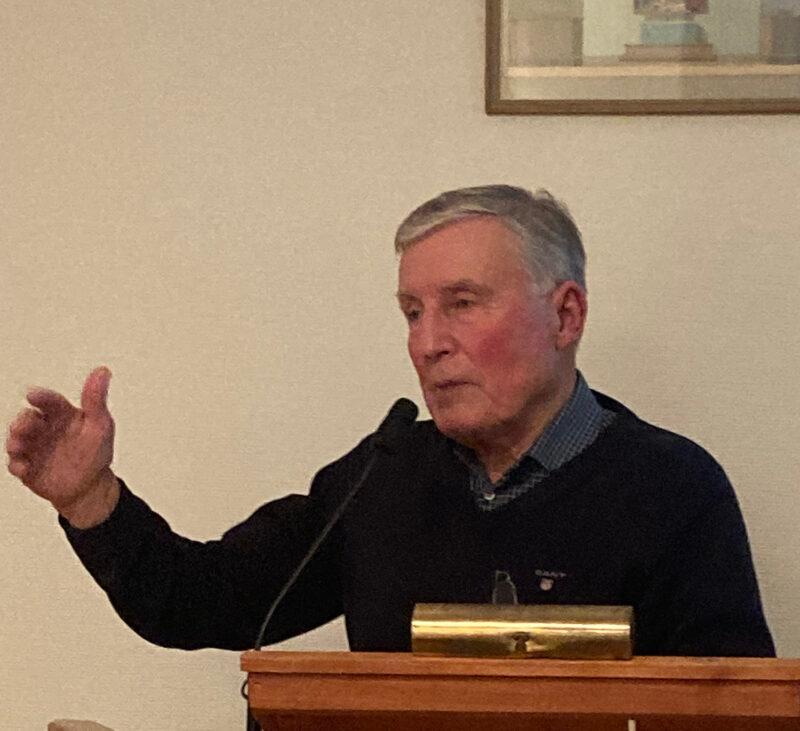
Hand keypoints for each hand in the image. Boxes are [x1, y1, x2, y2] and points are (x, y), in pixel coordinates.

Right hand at [6, 367, 119, 527]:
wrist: (90, 486)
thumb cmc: (96, 451)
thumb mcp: (100, 425)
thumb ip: (96, 399)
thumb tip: (103, 370)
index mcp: (62, 414)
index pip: (49, 401)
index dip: (41, 397)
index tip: (33, 395)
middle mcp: (44, 428)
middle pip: (27, 419)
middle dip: (22, 421)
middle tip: (25, 427)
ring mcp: (33, 447)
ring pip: (16, 440)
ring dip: (15, 441)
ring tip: (19, 446)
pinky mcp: (27, 466)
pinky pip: (16, 464)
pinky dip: (17, 465)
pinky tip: (24, 468)